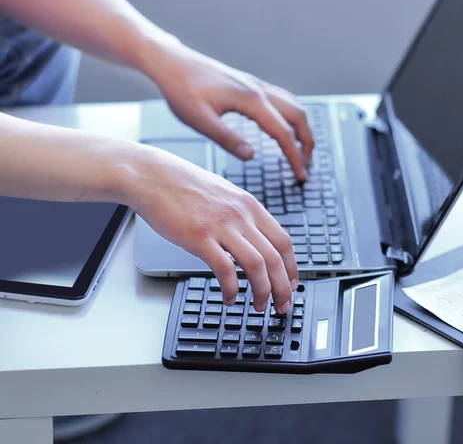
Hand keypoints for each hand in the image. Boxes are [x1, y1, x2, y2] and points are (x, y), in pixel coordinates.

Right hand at [129, 145, 296, 311]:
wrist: (151, 175)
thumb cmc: (182, 184)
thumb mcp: (223, 193)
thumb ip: (240, 214)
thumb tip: (252, 239)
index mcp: (249, 204)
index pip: (283, 241)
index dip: (292, 268)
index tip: (291, 284)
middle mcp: (241, 214)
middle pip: (276, 257)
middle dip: (283, 287)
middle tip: (282, 305)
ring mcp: (221, 226)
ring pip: (257, 266)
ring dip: (263, 292)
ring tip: (258, 306)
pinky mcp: (200, 237)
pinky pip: (225, 270)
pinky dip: (231, 289)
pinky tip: (228, 298)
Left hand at [145, 40, 313, 179]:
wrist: (171, 62)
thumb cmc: (181, 89)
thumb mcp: (200, 120)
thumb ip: (227, 139)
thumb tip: (251, 156)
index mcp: (250, 100)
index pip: (283, 133)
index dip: (295, 157)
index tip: (300, 176)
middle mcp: (259, 90)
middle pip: (298, 116)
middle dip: (307, 143)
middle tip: (304, 167)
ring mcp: (256, 85)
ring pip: (293, 106)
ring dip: (302, 129)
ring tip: (299, 151)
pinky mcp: (250, 84)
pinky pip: (282, 100)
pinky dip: (291, 117)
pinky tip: (282, 127)